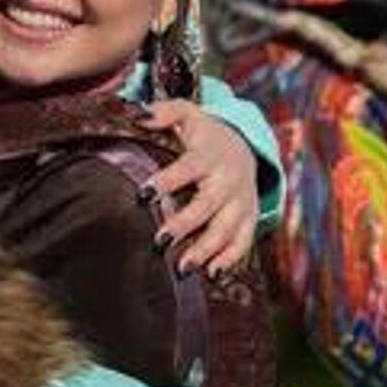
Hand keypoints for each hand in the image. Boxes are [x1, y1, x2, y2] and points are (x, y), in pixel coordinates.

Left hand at [139, 99, 257, 275]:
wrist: (244, 147)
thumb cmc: (203, 135)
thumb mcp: (187, 114)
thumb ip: (164, 112)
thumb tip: (138, 116)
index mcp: (209, 155)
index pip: (187, 169)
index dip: (166, 181)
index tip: (143, 195)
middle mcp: (228, 180)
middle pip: (207, 205)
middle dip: (185, 224)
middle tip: (160, 242)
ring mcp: (241, 202)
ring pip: (226, 229)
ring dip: (205, 250)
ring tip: (182, 268)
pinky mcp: (248, 219)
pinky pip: (243, 242)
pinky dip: (230, 259)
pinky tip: (210, 274)